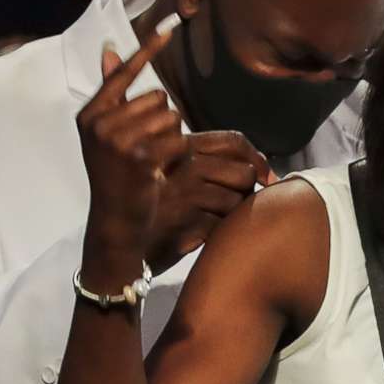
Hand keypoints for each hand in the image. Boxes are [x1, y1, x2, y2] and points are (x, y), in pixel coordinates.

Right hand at [77, 24, 193, 286]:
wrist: (116, 221)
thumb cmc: (118, 175)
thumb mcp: (107, 132)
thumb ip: (112, 91)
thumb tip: (108, 47)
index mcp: (91, 113)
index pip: (124, 73)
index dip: (148, 49)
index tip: (170, 24)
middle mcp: (98, 122)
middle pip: (158, 97)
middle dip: (164, 121)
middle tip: (148, 148)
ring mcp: (117, 138)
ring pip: (171, 117)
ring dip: (172, 138)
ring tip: (153, 160)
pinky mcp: (139, 156)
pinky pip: (176, 138)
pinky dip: (176, 153)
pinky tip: (159, 170)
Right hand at [146, 130, 274, 273]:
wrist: (118, 242)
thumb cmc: (155, 208)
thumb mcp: (174, 173)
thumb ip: (210, 162)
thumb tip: (265, 169)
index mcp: (179, 148)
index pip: (234, 141)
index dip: (257, 158)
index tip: (265, 176)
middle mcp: (182, 166)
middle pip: (245, 173)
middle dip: (246, 192)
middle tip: (229, 204)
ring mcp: (183, 195)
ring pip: (238, 202)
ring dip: (233, 216)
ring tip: (210, 220)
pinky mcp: (185, 223)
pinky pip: (225, 226)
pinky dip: (220, 233)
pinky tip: (200, 234)